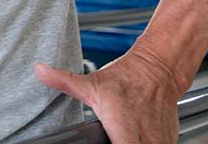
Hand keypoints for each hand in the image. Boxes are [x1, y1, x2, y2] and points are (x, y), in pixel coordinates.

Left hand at [35, 50, 186, 143]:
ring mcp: (159, 142)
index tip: (103, 143)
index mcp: (124, 130)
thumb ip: (63, 81)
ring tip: (118, 138)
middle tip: (107, 140)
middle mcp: (146, 139)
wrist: (157, 70)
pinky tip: (132, 139)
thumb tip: (39, 70)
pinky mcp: (168, 141)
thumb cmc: (127, 78)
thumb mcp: (91, 83)